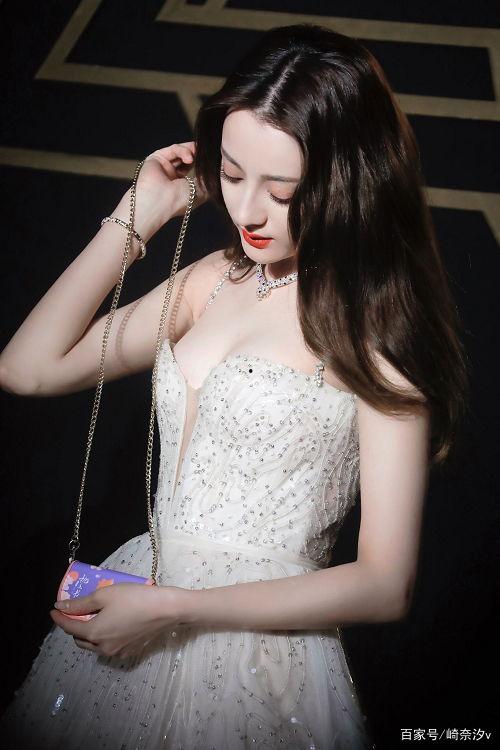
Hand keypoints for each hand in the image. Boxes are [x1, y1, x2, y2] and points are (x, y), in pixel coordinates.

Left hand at [50, 583, 187, 658]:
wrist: (165, 609)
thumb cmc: (134, 598)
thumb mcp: (104, 595)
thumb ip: (80, 603)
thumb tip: (60, 607)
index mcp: (94, 633)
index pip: (69, 627)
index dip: (59, 617)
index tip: (54, 609)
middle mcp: (102, 647)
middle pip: (80, 639)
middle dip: (74, 626)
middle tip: (76, 611)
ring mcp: (116, 652)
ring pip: (94, 645)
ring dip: (88, 633)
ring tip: (93, 616)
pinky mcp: (129, 651)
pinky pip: (108, 646)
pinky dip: (103, 637)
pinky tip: (111, 624)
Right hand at [136, 142, 208, 222]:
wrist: (159, 202)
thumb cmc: (180, 201)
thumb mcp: (201, 191)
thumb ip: (208, 178)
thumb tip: (219, 167)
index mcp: (182, 187)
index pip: (194, 170)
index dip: (203, 164)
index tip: (213, 160)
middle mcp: (173, 177)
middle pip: (188, 159)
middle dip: (198, 155)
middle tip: (206, 153)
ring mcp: (164, 167)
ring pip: (180, 152)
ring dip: (191, 151)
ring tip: (197, 153)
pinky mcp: (157, 158)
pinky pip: (173, 149)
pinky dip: (182, 151)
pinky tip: (189, 158)